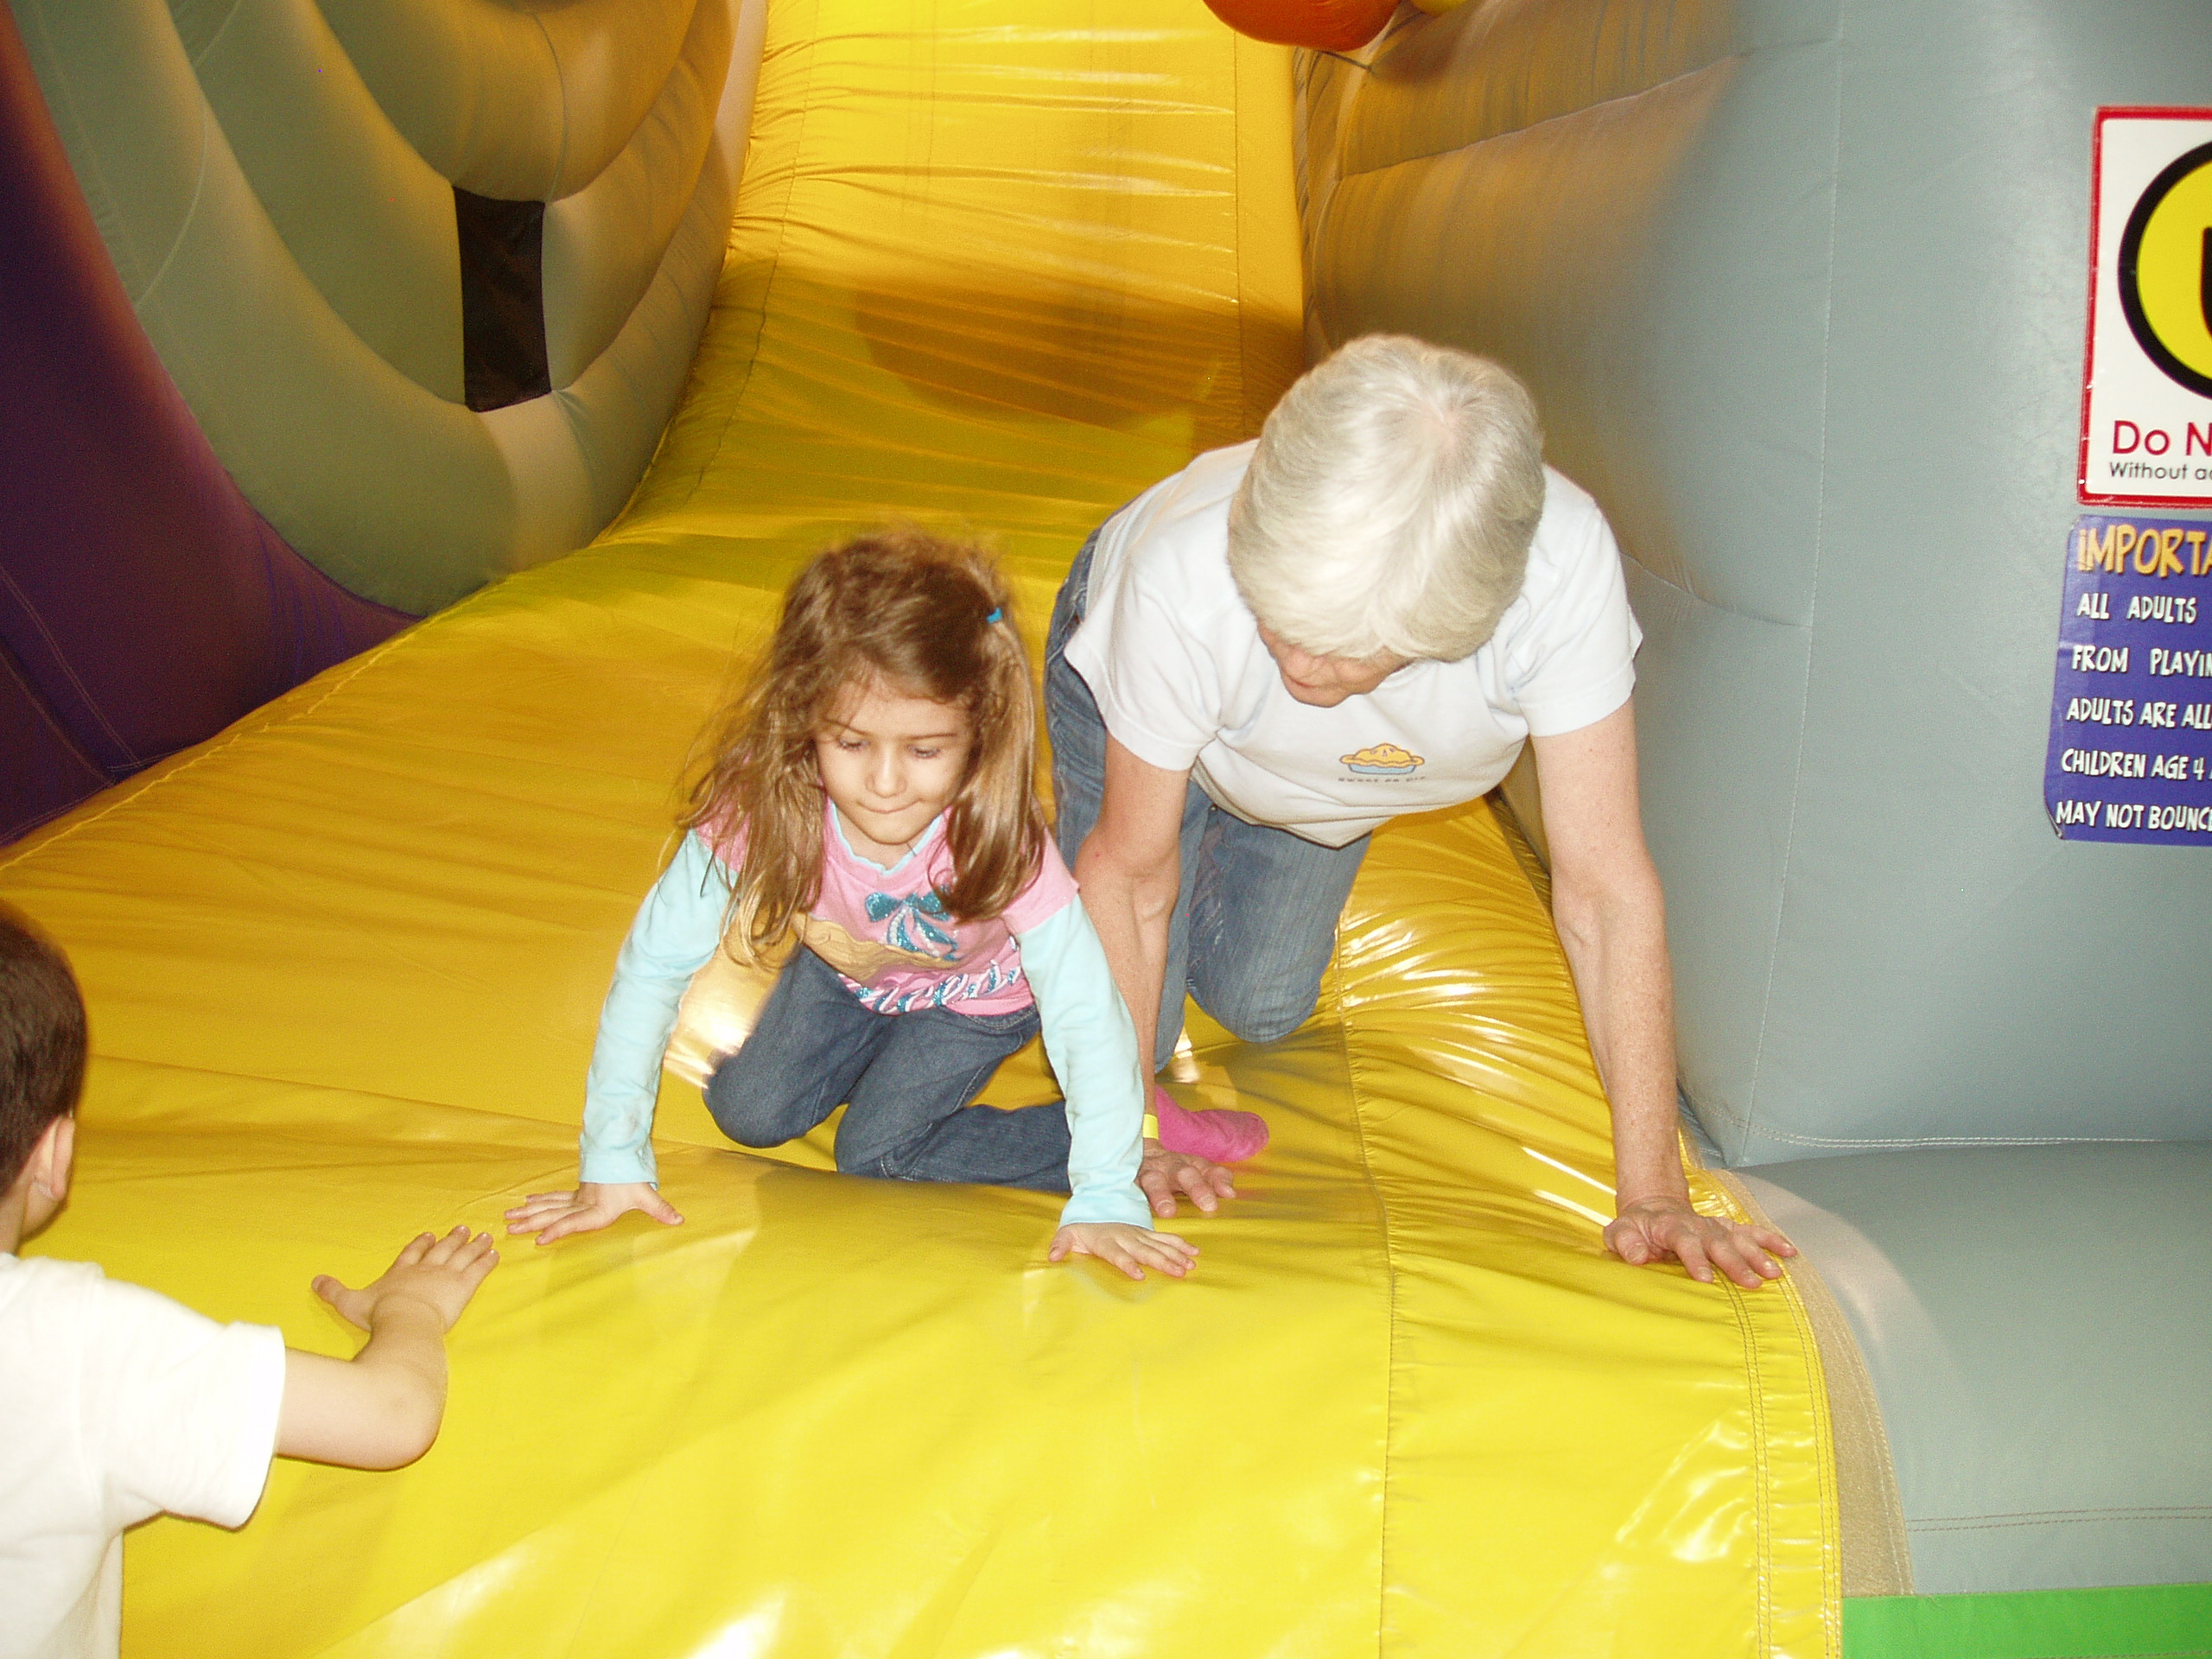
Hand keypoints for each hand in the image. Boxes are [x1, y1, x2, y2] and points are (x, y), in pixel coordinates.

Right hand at [313, 1226, 497, 1332]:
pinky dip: (488, 1260)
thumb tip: (313, 1280)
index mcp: (401, 1272)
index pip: (412, 1253)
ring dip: (474, 1245)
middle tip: (462, 1228)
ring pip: (463, 1255)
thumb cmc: (379, 1314)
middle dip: (452, 1239)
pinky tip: (495, 1254)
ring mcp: (446, 1275)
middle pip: (441, 1250)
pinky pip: (479, 1269)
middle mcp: (425, 1269)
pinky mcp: (464, 1285)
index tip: (429, 1235)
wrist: (405, 1320)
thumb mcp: (350, 1302)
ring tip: (484, 1236)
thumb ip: (334, 1291)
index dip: (421, 1244)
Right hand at [504, 1180, 683, 1244]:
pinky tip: (525, 1202)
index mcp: (596, 1209)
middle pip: (553, 1213)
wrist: (624, 1154)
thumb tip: (679, 1220)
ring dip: (529, 1212)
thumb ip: (660, 1209)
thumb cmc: (633, 1178)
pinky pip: (554, 1197)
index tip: (539, 1239)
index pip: (573, 1221)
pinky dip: (539, 1200)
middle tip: (509, 1228)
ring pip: (548, 1205)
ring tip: (508, 1218)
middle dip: (531, 1222)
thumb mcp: (646, 1195)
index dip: (557, 1230)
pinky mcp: (577, 1193)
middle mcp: (583, 1204)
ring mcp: (577, 1198)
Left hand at [1049, 1222, 1198, 1280]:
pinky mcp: (1147, 1233)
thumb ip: (1061, 1244)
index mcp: (1106, 1240)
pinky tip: (1194, 1253)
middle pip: (1145, 1251)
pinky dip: (1180, 1245)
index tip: (1139, 1275)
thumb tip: (1052, 1256)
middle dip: (1162, 1262)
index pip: (1118, 1254)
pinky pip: (1166, 1239)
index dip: (1128, 1264)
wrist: (1096, 1202)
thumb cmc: (1082, 1225)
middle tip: (1178, 1272)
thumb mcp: (1068, 1233)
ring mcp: (1138, 1234)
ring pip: (1160, 1245)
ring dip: (1175, 1255)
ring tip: (1190, 1265)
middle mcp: (1126, 1237)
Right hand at [1137, 1143, 1236, 1218]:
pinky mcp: (1126, 1182)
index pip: (1208, 1170)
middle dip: (1197, 1187)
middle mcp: (1169, 1166)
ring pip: (1154, 1180)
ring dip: (1161, 1194)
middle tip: (1209, 1205)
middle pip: (1185, 1173)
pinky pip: (1127, 1188)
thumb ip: (1215, 1180)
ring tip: (1168, 1211)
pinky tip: (1131, 1209)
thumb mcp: (1196, 1170)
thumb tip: (1230, 1193)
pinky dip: (1130, 1197)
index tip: (1228, 1195)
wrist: (1136, 1154)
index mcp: (1188, 1164)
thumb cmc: (1172, 1171)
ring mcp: (1146, 1173)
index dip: (1218, 1181)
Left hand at [1605, 1195, 1796, 1287]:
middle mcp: (1698, 1226)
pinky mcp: (1727, 1228)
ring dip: (1757, 1255)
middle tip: (1751, 1283)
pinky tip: (1788, 1251)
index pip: (1685, 1243)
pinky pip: (1751, 1232)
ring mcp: (1714, 1227)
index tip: (1705, 1279)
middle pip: (1719, 1244)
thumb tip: (1636, 1257)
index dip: (1695, 1260)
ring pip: (1739, 1239)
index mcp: (1671, 1228)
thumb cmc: (1636, 1228)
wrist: (1653, 1208)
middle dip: (1735, 1263)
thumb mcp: (1619, 1233)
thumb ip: (1625, 1243)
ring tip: (1774, 1273)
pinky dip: (1770, 1240)